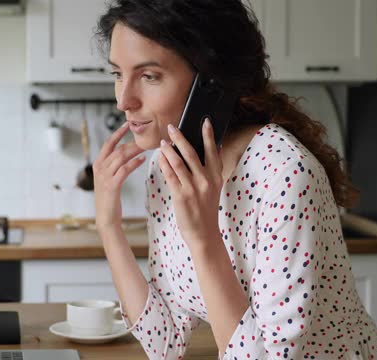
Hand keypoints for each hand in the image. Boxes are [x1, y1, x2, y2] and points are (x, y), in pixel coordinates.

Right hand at [94, 122, 145, 230]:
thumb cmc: (110, 198)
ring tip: (147, 146)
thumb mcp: (109, 179)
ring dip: (135, 150)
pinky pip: (124, 169)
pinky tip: (142, 159)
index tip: (128, 124)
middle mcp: (99, 167)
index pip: (108, 143)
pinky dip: (134, 163)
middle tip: (145, 136)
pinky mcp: (112, 185)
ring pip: (121, 157)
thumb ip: (114, 166)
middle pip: (117, 149)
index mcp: (98, 164)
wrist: (106, 217)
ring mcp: (104, 176)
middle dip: (131, 141)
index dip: (118, 133)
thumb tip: (126, 153)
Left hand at [158, 118, 223, 248]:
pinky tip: (160, 157)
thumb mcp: (215, 187)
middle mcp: (206, 180)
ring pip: (179, 163)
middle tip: (172, 127)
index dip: (209, 135)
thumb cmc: (206, 209)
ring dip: (169, 150)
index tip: (205, 121)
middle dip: (181, 138)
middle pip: (192, 153)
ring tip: (162, 141)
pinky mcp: (181, 196)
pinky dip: (164, 164)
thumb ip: (214, 168)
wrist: (203, 233)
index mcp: (216, 176)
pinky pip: (170, 176)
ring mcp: (193, 188)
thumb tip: (217, 147)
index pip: (213, 151)